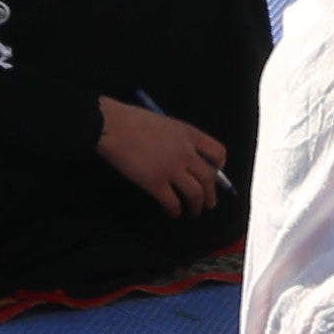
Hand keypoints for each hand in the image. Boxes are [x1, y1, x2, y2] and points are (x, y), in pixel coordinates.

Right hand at [94, 99, 229, 216]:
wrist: (113, 127)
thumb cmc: (134, 120)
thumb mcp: (167, 123)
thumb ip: (180, 138)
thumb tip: (186, 154)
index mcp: (190, 134)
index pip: (218, 152)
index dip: (219, 166)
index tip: (215, 173)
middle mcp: (186, 153)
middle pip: (209, 177)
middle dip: (211, 193)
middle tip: (209, 203)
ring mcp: (172, 169)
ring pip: (195, 193)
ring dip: (197, 205)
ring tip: (194, 211)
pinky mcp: (155, 183)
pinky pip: (172, 202)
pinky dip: (175, 210)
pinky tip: (173, 213)